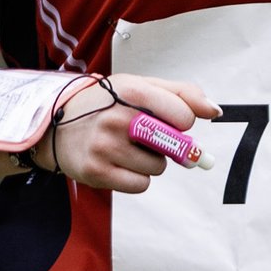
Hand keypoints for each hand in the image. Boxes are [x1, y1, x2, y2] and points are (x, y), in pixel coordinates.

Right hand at [42, 77, 219, 191]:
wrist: (55, 124)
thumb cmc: (107, 104)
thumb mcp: (140, 86)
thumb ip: (181, 94)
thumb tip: (215, 111)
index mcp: (131, 91)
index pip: (184, 117)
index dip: (181, 122)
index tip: (165, 119)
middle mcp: (116, 118)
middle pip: (174, 144)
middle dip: (169, 144)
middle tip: (150, 137)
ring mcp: (105, 147)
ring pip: (158, 167)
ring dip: (150, 161)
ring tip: (126, 147)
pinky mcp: (97, 172)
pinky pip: (141, 184)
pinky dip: (136, 177)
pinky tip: (118, 163)